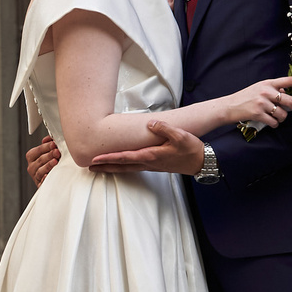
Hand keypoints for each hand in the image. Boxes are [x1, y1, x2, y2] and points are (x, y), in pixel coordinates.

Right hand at [24, 138, 59, 187]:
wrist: (52, 180)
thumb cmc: (50, 163)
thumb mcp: (48, 152)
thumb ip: (48, 145)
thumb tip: (50, 139)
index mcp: (32, 157)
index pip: (37, 150)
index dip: (46, 147)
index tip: (54, 144)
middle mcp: (32, 166)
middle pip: (40, 160)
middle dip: (49, 155)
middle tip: (57, 152)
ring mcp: (35, 176)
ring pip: (40, 170)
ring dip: (48, 165)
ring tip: (55, 161)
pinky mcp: (40, 185)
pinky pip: (41, 182)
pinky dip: (44, 179)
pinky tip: (48, 176)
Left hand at [87, 118, 206, 175]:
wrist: (202, 162)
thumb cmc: (191, 149)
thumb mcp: (180, 136)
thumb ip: (164, 128)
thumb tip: (150, 123)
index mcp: (151, 156)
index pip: (125, 157)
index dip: (109, 158)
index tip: (95, 160)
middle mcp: (148, 163)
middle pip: (122, 166)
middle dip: (105, 167)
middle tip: (89, 168)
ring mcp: (151, 166)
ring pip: (127, 168)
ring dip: (112, 168)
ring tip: (99, 168)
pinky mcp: (155, 165)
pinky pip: (134, 167)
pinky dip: (123, 166)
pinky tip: (120, 164)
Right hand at [229, 76, 291, 128]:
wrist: (228, 106)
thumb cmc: (245, 98)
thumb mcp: (259, 88)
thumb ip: (274, 89)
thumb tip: (288, 93)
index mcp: (268, 83)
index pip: (290, 80)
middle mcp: (266, 91)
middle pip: (291, 101)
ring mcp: (262, 102)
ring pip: (283, 114)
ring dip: (281, 119)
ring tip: (273, 117)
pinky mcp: (258, 113)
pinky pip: (275, 122)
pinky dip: (274, 124)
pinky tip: (267, 121)